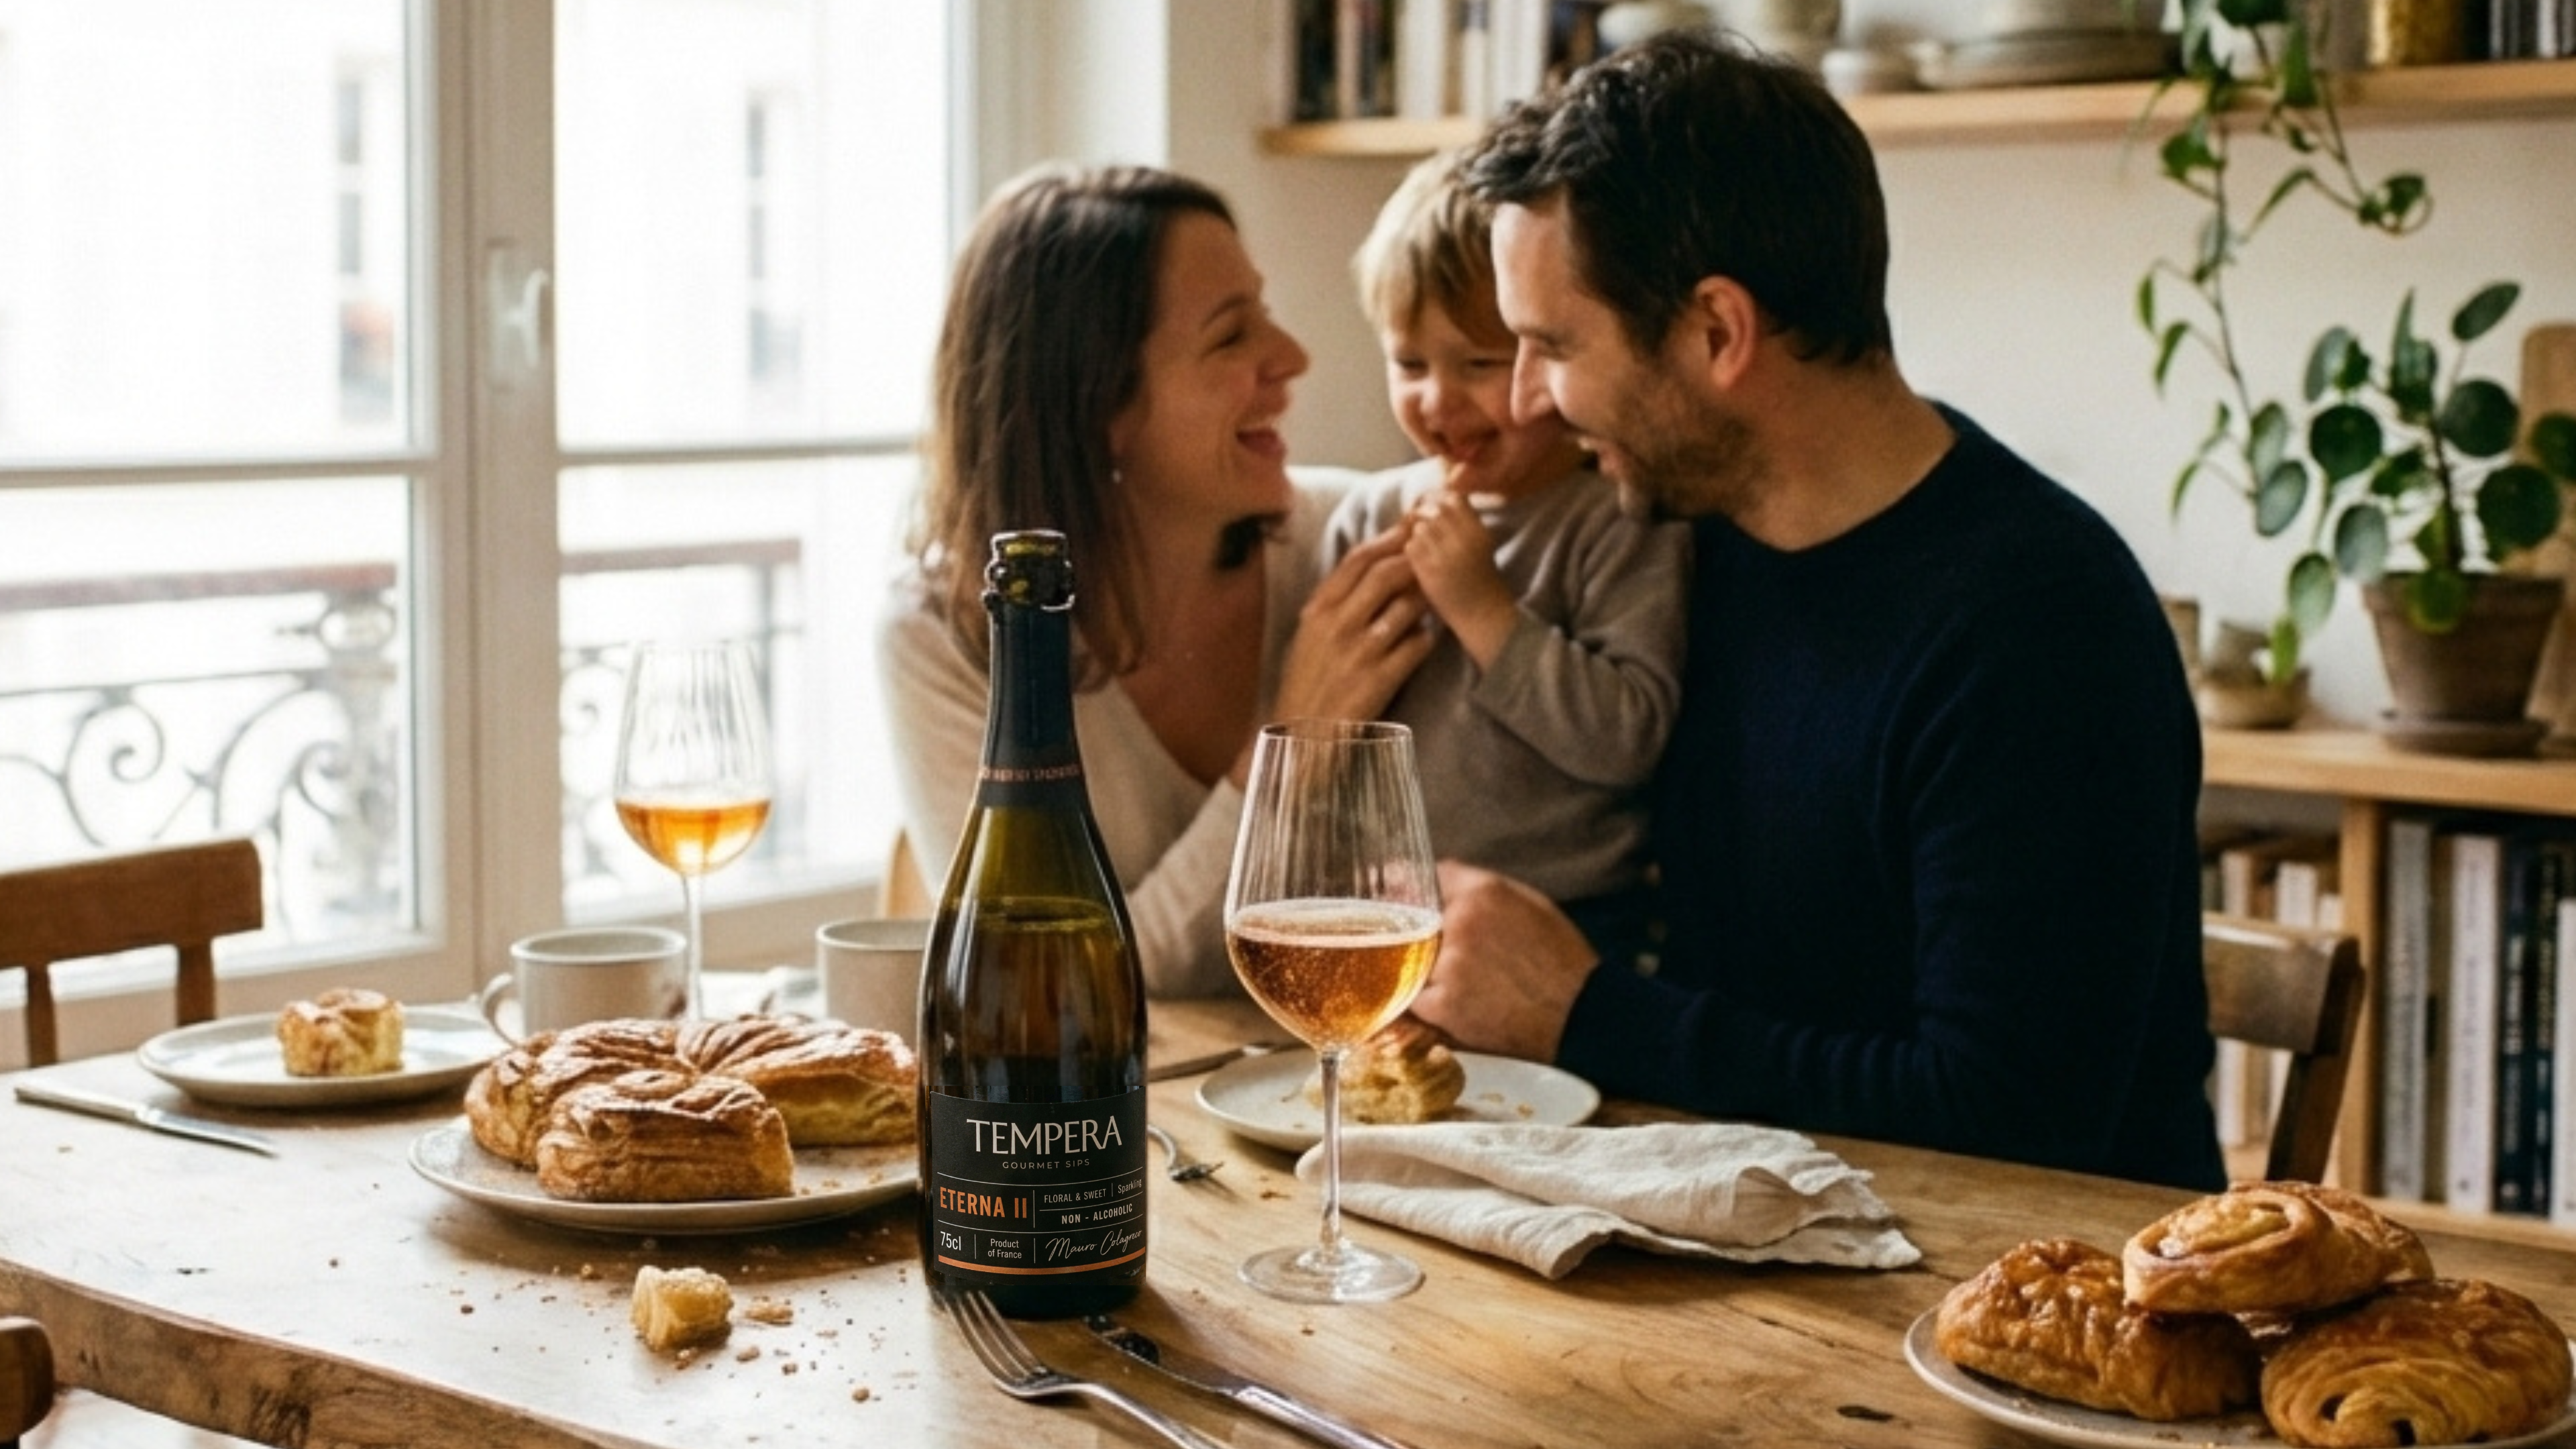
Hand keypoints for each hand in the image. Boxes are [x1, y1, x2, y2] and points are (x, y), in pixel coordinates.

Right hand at [1263, 528, 1433, 736]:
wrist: (1302, 738)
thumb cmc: (1307, 684)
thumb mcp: (1308, 636)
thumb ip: (1334, 603)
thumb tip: (1371, 569)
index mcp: (1317, 611)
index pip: (1356, 560)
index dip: (1388, 538)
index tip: (1411, 527)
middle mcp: (1337, 626)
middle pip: (1384, 574)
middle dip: (1414, 557)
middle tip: (1434, 551)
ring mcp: (1359, 653)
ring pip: (1405, 607)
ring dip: (1425, 596)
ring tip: (1434, 594)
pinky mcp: (1379, 681)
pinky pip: (1416, 646)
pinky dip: (1426, 636)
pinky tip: (1427, 637)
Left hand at [1405, 492, 1514, 666]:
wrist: (1484, 617)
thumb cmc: (1479, 581)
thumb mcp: (1478, 544)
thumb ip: (1459, 523)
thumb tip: (1428, 501)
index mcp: (1480, 530)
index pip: (1453, 498)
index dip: (1437, 499)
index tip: (1429, 509)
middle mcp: (1465, 539)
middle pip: (1434, 509)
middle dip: (1422, 514)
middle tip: (1417, 526)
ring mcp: (1447, 554)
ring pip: (1419, 527)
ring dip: (1414, 534)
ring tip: (1420, 548)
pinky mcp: (1430, 570)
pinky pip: (1410, 548)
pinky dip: (1409, 552)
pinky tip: (1415, 563)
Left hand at [1409, 861, 1595, 1061]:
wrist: (1582, 1017)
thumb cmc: (1562, 961)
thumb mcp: (1531, 905)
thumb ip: (1483, 889)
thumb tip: (1441, 878)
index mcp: (1483, 892)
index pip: (1432, 877)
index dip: (1418, 887)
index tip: (1404, 892)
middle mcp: (1460, 922)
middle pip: (1415, 919)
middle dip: (1421, 932)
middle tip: (1456, 955)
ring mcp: (1449, 964)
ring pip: (1412, 960)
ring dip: (1426, 970)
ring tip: (1469, 985)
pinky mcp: (1443, 1004)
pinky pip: (1414, 998)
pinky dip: (1429, 1003)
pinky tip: (1460, 1006)